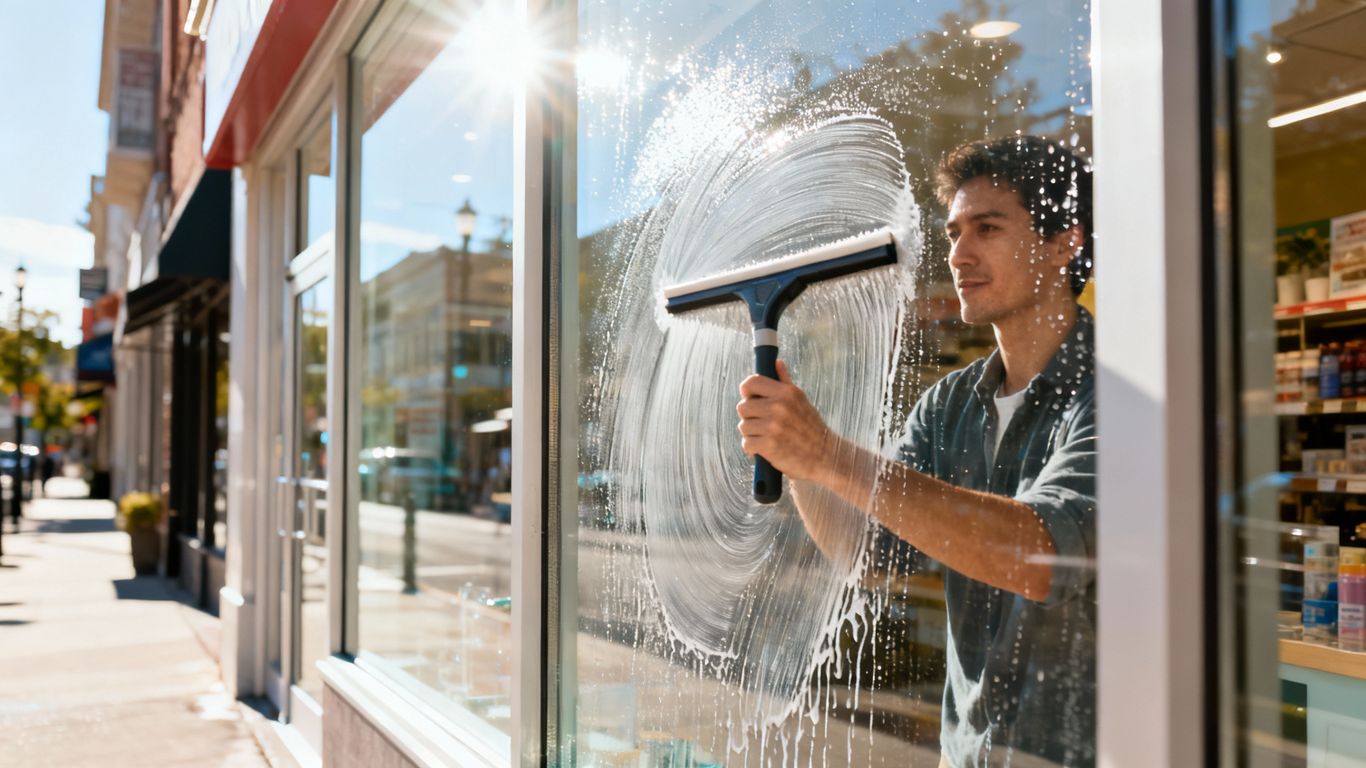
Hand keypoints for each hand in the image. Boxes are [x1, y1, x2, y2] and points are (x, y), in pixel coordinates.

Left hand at [736, 359, 833, 482]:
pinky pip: (746, 443)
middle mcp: (779, 406)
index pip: (750, 383)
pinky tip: (765, 449)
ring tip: (767, 437)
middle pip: (743, 407)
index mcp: (786, 393)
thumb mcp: (801, 400)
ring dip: (752, 434)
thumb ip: (785, 381)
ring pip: (743, 426)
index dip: (747, 392)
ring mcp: (773, 426)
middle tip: (763, 424)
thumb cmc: (811, 428)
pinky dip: (753, 449)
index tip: (752, 400)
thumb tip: (776, 362)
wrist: (825, 456)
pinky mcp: (768, 445)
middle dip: (750, 417)